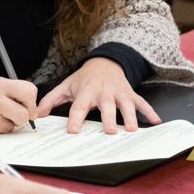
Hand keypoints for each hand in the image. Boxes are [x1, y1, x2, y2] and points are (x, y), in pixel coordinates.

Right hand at [0, 77, 37, 134]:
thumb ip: (15, 95)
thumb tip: (39, 112)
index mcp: (0, 83)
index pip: (29, 92)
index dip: (31, 104)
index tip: (26, 108)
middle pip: (23, 115)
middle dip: (19, 119)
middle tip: (11, 115)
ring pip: (9, 128)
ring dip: (4, 125)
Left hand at [36, 58, 160, 133]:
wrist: (105, 62)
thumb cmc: (84, 78)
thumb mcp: (66, 86)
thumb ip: (51, 100)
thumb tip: (37, 114)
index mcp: (86, 92)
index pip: (79, 106)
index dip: (76, 118)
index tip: (73, 131)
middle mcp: (103, 93)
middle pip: (106, 106)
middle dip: (109, 118)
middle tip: (111, 131)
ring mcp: (119, 93)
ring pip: (126, 105)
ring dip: (130, 116)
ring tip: (133, 129)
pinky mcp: (130, 94)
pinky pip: (142, 102)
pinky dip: (150, 111)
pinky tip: (156, 121)